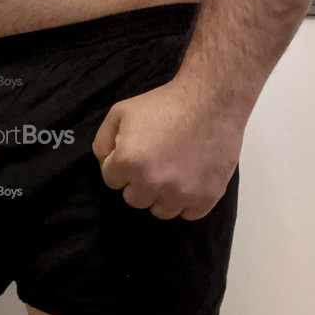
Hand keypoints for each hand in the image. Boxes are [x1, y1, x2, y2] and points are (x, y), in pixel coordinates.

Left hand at [92, 76, 243, 219]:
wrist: (211, 100)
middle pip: (134, 199)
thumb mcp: (121, 112)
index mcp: (128, 163)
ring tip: (173, 171)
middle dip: (140, 182)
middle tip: (155, 161)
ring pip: (160, 211)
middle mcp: (152, 183)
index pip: (112, 181)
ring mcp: (181, 193)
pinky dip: (187, 201)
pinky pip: (188, 214)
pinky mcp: (205, 197)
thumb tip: (104, 164)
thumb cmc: (164, 104)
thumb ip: (103, 141)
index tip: (137, 153)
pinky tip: (190, 180)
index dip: (122, 165)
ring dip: (162, 195)